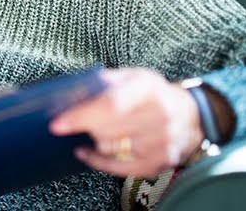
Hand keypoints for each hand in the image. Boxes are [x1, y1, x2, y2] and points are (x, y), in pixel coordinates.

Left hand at [49, 68, 203, 177]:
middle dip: (85, 127)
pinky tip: (88, 152)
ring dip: (95, 140)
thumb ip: (102, 81)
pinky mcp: (161, 162)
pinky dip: (99, 161)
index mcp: (147, 87)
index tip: (57, 124)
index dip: (81, 116)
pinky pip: (120, 168)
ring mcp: (163, 141)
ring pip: (111, 149)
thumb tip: (69, 92)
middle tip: (73, 122)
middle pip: (107, 130)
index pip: (110, 105)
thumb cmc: (150, 92)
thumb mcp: (130, 76)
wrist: (189, 114)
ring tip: (92, 131)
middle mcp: (160, 114)